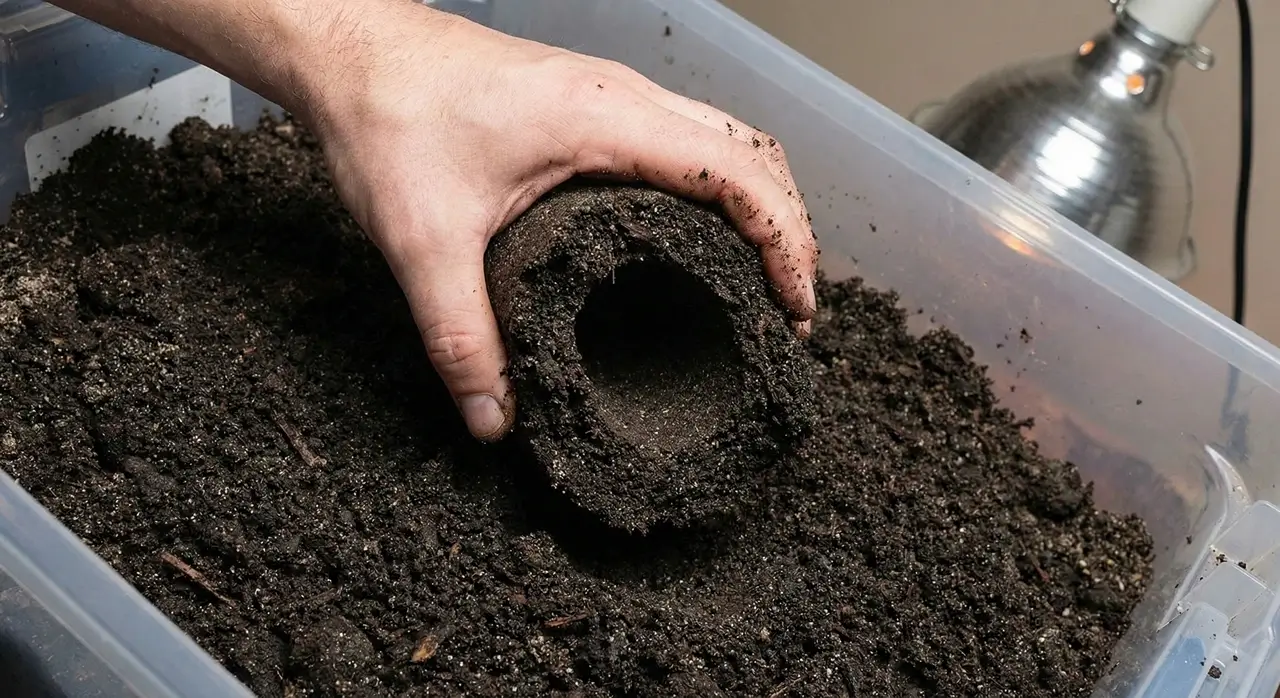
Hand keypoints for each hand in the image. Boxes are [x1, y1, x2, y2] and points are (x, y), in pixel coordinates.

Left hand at [299, 6, 815, 440]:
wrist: (351, 48)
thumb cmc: (389, 115)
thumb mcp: (423, 240)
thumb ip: (462, 338)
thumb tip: (495, 420)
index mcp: (605, 120)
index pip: (736, 172)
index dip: (785, 240)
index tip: (796, 308)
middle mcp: (625, 98)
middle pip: (752, 152)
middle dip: (791, 228)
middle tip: (789, 310)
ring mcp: (613, 95)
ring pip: (726, 138)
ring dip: (762, 202)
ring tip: (764, 278)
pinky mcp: (592, 104)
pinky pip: (688, 137)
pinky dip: (721, 185)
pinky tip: (702, 236)